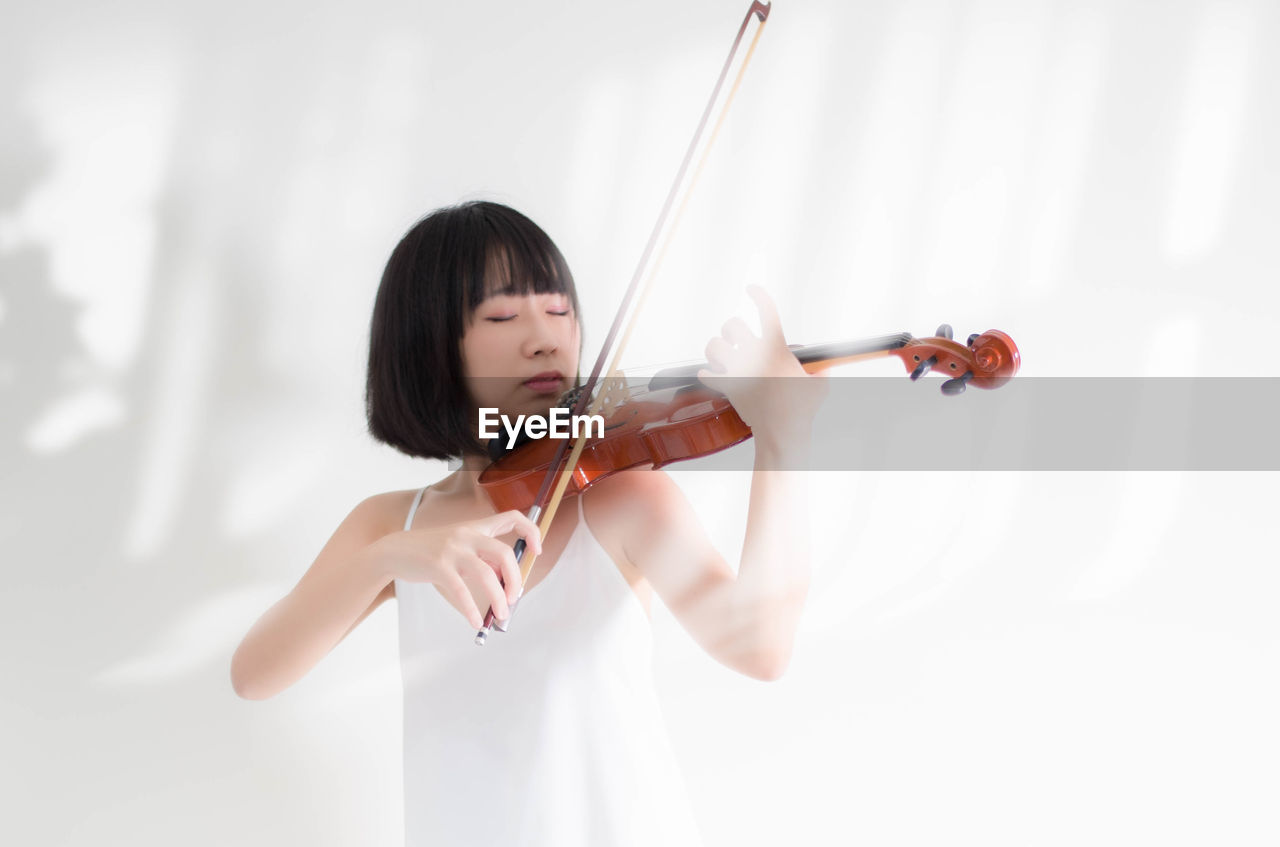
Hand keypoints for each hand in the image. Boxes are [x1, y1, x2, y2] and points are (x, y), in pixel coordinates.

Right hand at [368, 510, 542, 627]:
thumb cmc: (431, 552)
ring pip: (487, 575)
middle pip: (504, 553)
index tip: (537, 551)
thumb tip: (504, 582)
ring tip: (501, 614)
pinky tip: (476, 621)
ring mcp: (453, 550)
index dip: (531, 531)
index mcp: (475, 527)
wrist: (395, 551)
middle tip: (516, 597)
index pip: (512, 516)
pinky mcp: (438, 566)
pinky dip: (472, 610)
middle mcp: (467, 534)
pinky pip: (462, 591)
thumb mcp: (459, 547)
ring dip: (499, 598)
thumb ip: (482, 558)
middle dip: (516, 579)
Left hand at [696, 284, 828, 446]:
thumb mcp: (820, 383)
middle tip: (737, 336)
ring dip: (718, 348)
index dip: (758, 295)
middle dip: (733, 328)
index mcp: (776, 349)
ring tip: (724, 353)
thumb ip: (820, 367)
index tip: (752, 289)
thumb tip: (823, 363)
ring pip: (714, 346)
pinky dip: (707, 373)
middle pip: (732, 325)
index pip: (766, 311)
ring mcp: (738, 370)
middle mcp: (754, 355)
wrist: (782, 432)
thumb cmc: (802, 409)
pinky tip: (710, 373)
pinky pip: (706, 374)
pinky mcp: (728, 387)